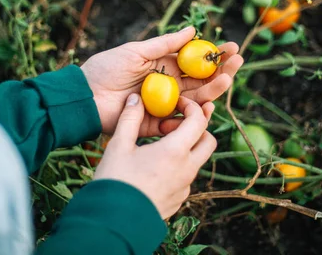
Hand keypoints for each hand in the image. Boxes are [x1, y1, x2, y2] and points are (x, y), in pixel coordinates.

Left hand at [81, 26, 243, 135]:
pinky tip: (207, 105)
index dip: (214, 55)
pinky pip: (179, 122)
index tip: (232, 47)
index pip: (195, 62)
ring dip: (213, 91)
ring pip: (195, 101)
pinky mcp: (156, 125)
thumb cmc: (106, 69)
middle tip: (238, 62)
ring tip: (226, 79)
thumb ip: (165, 44)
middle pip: (201, 82)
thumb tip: (193, 30)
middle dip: (221, 71)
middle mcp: (168, 87)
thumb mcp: (136, 51)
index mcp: (164, 68)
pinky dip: (194, 116)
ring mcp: (164, 106)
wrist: (84, 96)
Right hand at [94, 94, 216, 218]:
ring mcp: (185, 187)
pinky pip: (186, 178)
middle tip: (172, 125)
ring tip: (158, 146)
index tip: (178, 104)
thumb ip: (130, 118)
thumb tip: (136, 98)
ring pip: (197, 160)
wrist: (114, 223)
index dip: (192, 107)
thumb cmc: (115, 181)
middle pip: (208, 141)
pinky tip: (154, 167)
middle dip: (197, 128)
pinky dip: (178, 166)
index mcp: (176, 151)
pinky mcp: (178, 200)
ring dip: (186, 148)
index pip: (199, 121)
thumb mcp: (118, 145)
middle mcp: (187, 169)